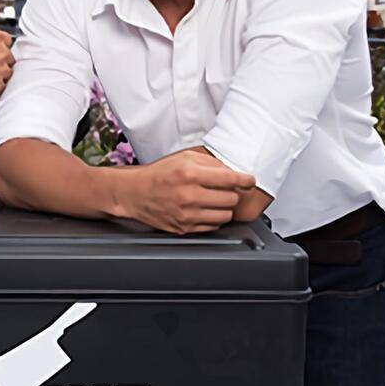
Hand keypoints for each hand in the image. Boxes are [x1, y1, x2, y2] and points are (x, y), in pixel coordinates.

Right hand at [115, 148, 257, 234]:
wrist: (134, 193)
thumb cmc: (158, 174)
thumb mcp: (183, 158)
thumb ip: (210, 162)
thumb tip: (232, 171)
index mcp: (189, 174)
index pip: (229, 178)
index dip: (245, 179)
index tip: (250, 180)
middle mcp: (189, 195)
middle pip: (231, 199)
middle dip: (231, 193)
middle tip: (224, 189)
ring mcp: (187, 215)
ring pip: (225, 216)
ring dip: (223, 208)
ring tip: (213, 201)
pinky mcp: (184, 228)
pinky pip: (213, 227)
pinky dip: (212, 219)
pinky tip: (203, 210)